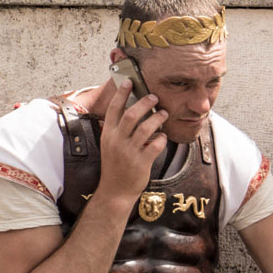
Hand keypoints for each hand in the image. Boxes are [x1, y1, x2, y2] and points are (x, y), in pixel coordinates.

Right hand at [94, 77, 166, 199]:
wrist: (115, 191)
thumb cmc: (115, 166)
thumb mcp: (110, 145)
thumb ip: (117, 129)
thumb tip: (129, 110)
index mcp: (108, 134)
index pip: (114, 109)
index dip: (121, 94)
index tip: (129, 81)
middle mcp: (117, 141)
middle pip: (132, 115)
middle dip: (145, 102)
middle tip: (154, 96)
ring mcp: (129, 152)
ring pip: (146, 128)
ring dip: (157, 118)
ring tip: (164, 113)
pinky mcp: (141, 162)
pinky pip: (156, 145)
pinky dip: (162, 138)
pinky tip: (164, 137)